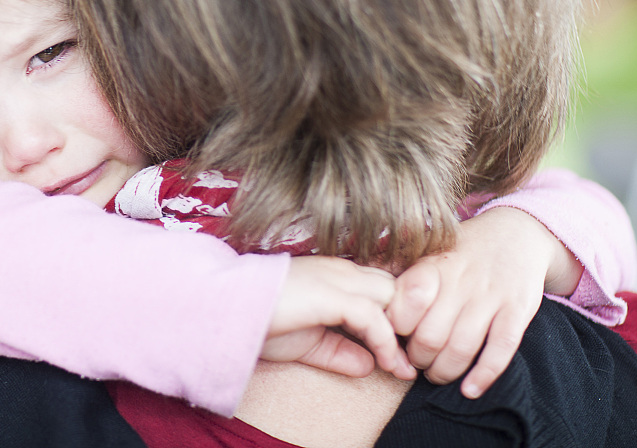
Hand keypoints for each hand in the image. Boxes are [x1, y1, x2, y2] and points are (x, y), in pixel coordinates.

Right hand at [262, 255, 415, 380]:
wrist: (228, 309)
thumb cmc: (261, 320)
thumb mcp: (308, 343)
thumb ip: (340, 351)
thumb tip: (370, 366)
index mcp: (335, 275)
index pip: (382, 287)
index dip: (394, 318)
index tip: (398, 353)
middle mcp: (342, 271)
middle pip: (395, 288)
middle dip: (407, 323)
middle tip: (409, 359)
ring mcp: (338, 279)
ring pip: (392, 298)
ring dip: (401, 333)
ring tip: (401, 366)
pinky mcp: (333, 295)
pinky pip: (373, 317)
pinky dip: (384, 342)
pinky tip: (384, 363)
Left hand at [387, 206, 580, 397]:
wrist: (515, 234)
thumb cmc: (461, 252)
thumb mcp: (427, 252)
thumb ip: (397, 271)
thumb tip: (363, 288)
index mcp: (432, 267)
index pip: (404, 306)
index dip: (395, 330)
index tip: (393, 338)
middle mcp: (460, 281)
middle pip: (430, 337)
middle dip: (418, 359)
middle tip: (416, 363)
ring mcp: (491, 297)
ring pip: (462, 349)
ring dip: (445, 371)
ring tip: (437, 374)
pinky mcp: (517, 311)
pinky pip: (500, 351)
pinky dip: (483, 376)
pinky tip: (469, 390)